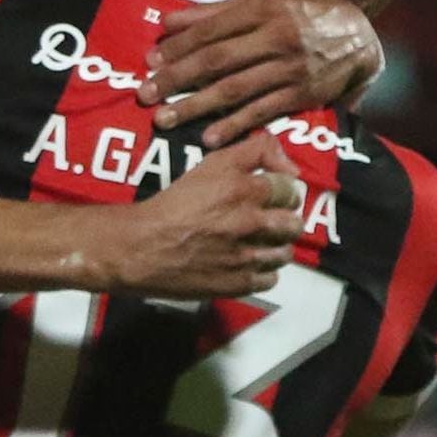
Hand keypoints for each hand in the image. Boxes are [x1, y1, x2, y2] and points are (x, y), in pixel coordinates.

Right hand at [100, 132, 304, 297]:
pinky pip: (271, 278)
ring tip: (258, 242)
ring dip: (275, 246)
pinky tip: (246, 262)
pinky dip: (262, 271)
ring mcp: (247, 256)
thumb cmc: (172, 203)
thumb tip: (289, 166)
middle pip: (295, 222)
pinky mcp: (239, 283)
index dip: (283, 190)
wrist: (141, 246)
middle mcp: (251, 222)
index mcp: (245, 189)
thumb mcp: (211, 163)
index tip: (274, 194)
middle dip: (284, 219)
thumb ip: (254, 152)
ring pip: (286, 252)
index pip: (291, 187)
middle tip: (268, 219)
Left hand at [141, 0, 382, 146]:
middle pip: (217, 60)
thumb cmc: (305, 14)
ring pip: (235, 89)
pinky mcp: (301, 95)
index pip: (211, 29)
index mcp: (264, 8)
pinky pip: (262, 112)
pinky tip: (209, 138)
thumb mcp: (266, 0)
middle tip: (146, 95)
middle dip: (177, 79)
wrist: (361, 37)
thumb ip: (217, 11)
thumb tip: (169, 22)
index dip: (178, 46)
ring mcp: (289, 68)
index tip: (150, 61)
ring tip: (165, 120)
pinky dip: (235, 126)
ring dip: (196, 106)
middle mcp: (276, 37)